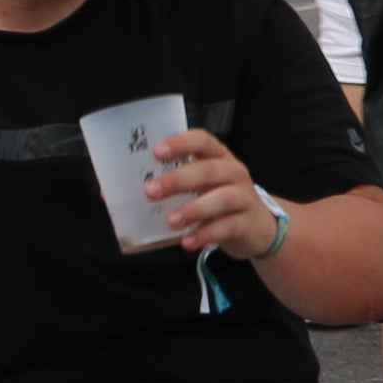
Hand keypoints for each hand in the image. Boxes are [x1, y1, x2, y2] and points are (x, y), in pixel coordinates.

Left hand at [138, 125, 280, 259]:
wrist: (260, 229)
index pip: (202, 140)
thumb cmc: (220, 201)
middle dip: (178, 179)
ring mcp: (244, 197)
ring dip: (194, 209)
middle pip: (209, 170)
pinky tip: (187, 242)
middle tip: (150, 191)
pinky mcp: (248, 223)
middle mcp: (234, 172)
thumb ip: (174, 182)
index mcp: (219, 157)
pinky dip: (206, 235)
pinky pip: (227, 227)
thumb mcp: (202, 186)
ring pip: (222, 198)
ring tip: (171, 221)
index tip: (156, 152)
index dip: (180, 143)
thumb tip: (123, 191)